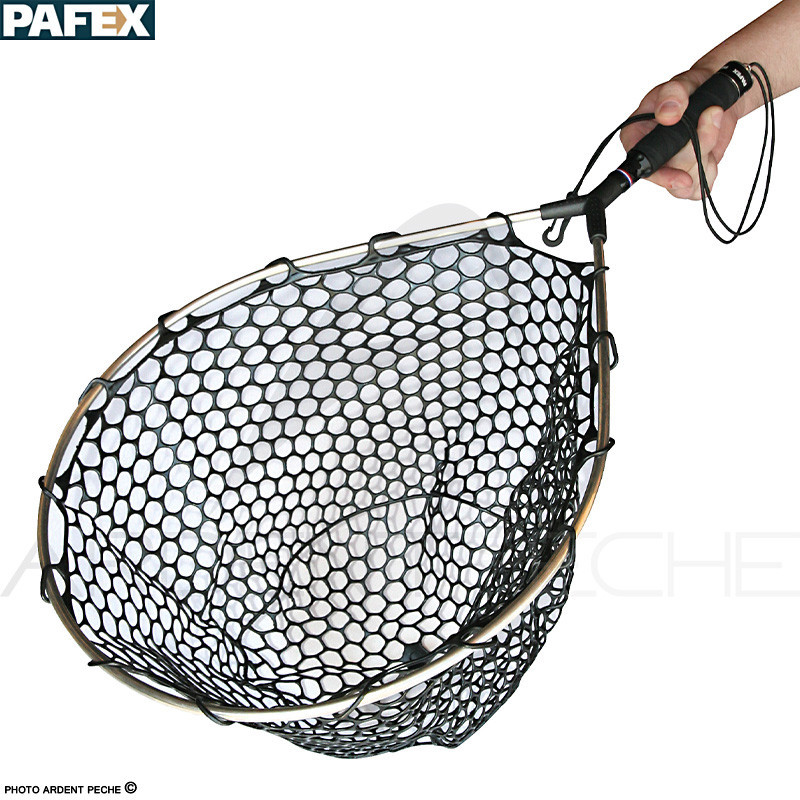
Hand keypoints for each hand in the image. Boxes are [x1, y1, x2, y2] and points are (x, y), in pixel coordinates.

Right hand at [620, 66, 741, 199]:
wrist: (719, 94)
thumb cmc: (693, 88)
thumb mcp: (681, 84)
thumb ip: (671, 95)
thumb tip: (667, 114)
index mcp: (636, 135)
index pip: (640, 166)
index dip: (661, 175)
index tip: (682, 178)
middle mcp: (649, 155)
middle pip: (670, 174)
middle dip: (696, 150)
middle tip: (710, 115)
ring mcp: (668, 168)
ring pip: (686, 184)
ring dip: (706, 155)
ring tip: (711, 125)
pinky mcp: (687, 175)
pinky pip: (699, 188)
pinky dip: (711, 169)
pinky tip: (710, 148)